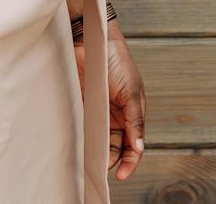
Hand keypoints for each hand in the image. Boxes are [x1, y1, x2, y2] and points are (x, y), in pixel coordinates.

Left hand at [76, 22, 146, 180]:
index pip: (134, 144)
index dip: (131, 161)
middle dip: (110, 160)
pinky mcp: (79, 108)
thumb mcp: (132, 92)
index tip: (122, 175)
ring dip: (93, 152)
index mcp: (131, 113)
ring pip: (95, 141)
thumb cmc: (117, 62)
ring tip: (88, 163)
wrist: (90, 40)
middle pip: (114, 147)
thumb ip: (136, 121)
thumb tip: (140, 147)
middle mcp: (114, 116)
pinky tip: (75, 149)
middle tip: (100, 170)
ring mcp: (95, 113)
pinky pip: (78, 130)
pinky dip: (77, 140)